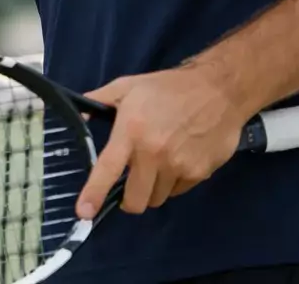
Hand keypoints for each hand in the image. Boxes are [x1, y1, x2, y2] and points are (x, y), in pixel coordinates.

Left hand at [75, 65, 248, 218]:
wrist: (218, 90)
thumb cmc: (168, 87)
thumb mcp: (128, 86)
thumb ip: (100, 99)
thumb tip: (79, 115)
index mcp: (131, 132)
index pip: (108, 169)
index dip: (94, 193)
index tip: (84, 212)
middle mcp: (153, 154)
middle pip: (136, 200)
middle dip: (129, 199)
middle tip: (130, 184)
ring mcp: (179, 166)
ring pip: (157, 197)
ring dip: (152, 188)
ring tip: (157, 164)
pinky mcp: (200, 173)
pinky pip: (179, 191)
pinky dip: (173, 183)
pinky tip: (177, 160)